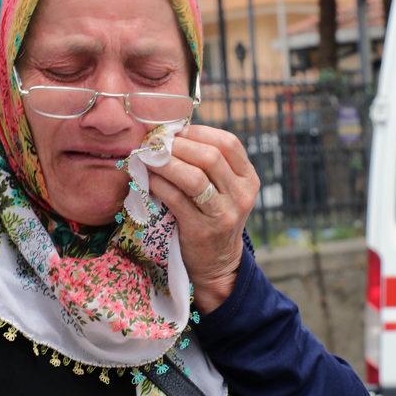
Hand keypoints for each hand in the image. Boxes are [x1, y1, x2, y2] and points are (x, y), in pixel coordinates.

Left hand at [147, 123, 259, 312]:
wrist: (217, 264)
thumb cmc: (213, 217)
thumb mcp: (224, 191)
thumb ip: (209, 165)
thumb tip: (170, 135)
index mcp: (248, 178)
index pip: (228, 143)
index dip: (199, 132)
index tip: (175, 132)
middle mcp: (241, 195)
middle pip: (210, 157)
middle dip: (179, 146)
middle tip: (156, 144)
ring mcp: (223, 214)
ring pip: (194, 178)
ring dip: (166, 163)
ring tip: (147, 158)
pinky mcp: (202, 230)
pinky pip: (177, 199)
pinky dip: (159, 185)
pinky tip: (148, 179)